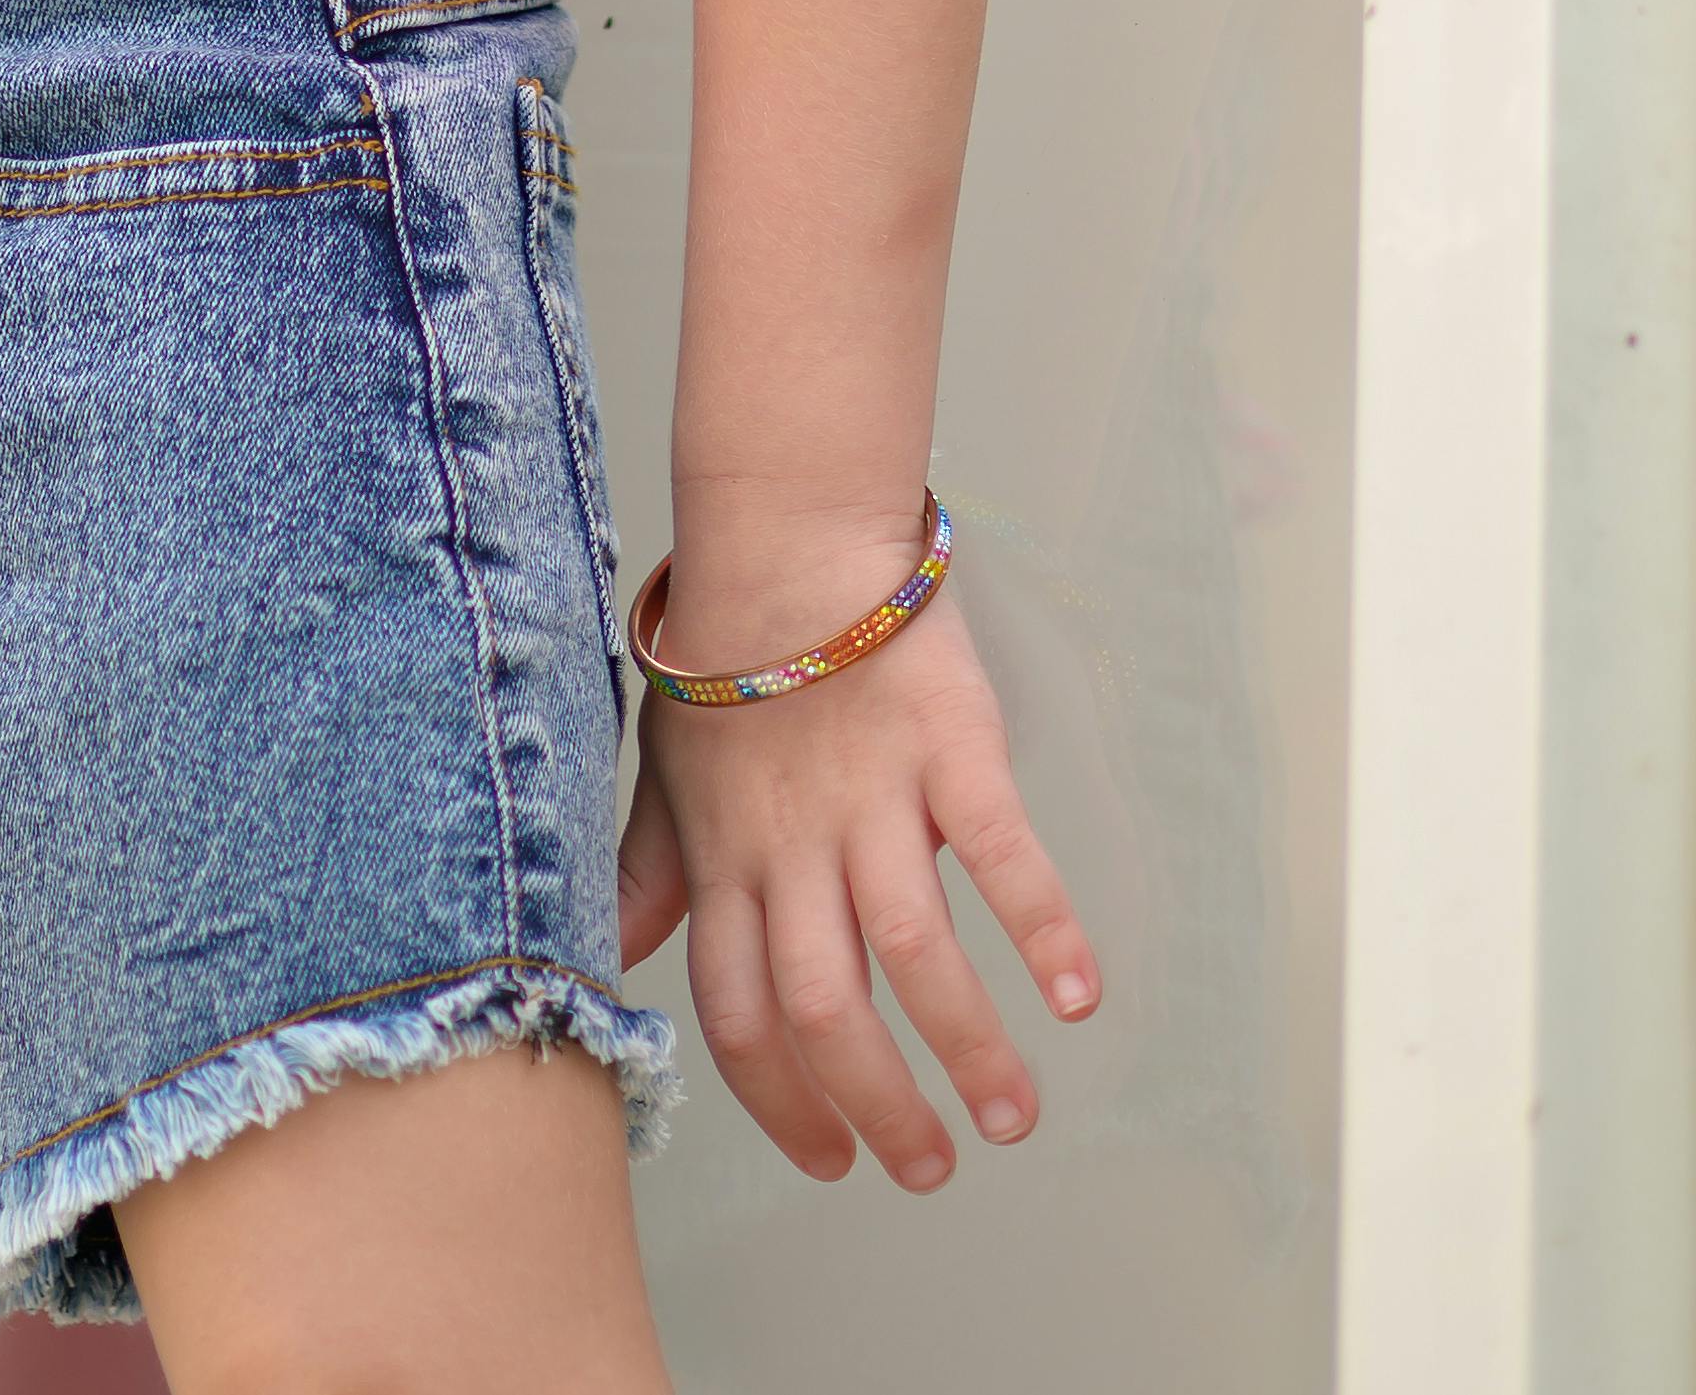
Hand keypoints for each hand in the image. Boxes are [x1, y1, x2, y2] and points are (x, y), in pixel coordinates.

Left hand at [614, 590, 1098, 1186]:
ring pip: (917, 953)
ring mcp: (875, 797)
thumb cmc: (724, 649)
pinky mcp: (950, 746)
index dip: (783, 1101)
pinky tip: (1079, 994)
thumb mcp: (666, 763)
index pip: (742, 1015)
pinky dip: (1044, 927)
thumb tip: (616, 960)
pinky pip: (999, 852)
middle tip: (933, 1168)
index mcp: (727, 859)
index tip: (834, 1159)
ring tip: (1012, 1118)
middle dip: (883, 1106)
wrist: (784, 527)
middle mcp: (796, 844)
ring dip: (969, 1047)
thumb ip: (649, 867)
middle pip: (829, 1007)